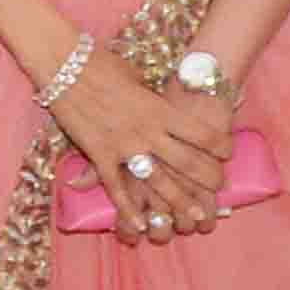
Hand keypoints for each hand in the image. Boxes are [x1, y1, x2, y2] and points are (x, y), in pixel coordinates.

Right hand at [53, 52, 232, 245]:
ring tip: (195, 217)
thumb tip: (157, 104)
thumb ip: (150, 97)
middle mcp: (147, 131)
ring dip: (178, 201)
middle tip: (220, 190)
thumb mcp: (136, 77)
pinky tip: (138, 225)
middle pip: (188, 162)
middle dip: (208, 179)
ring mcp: (123, 145)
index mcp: (159, 109)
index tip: (227, 153)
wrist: (63, 63)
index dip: (220, 146)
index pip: (202, 133)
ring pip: (158, 181)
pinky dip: (127, 208)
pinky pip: (116, 187)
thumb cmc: (100, 63)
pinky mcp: (99, 154)